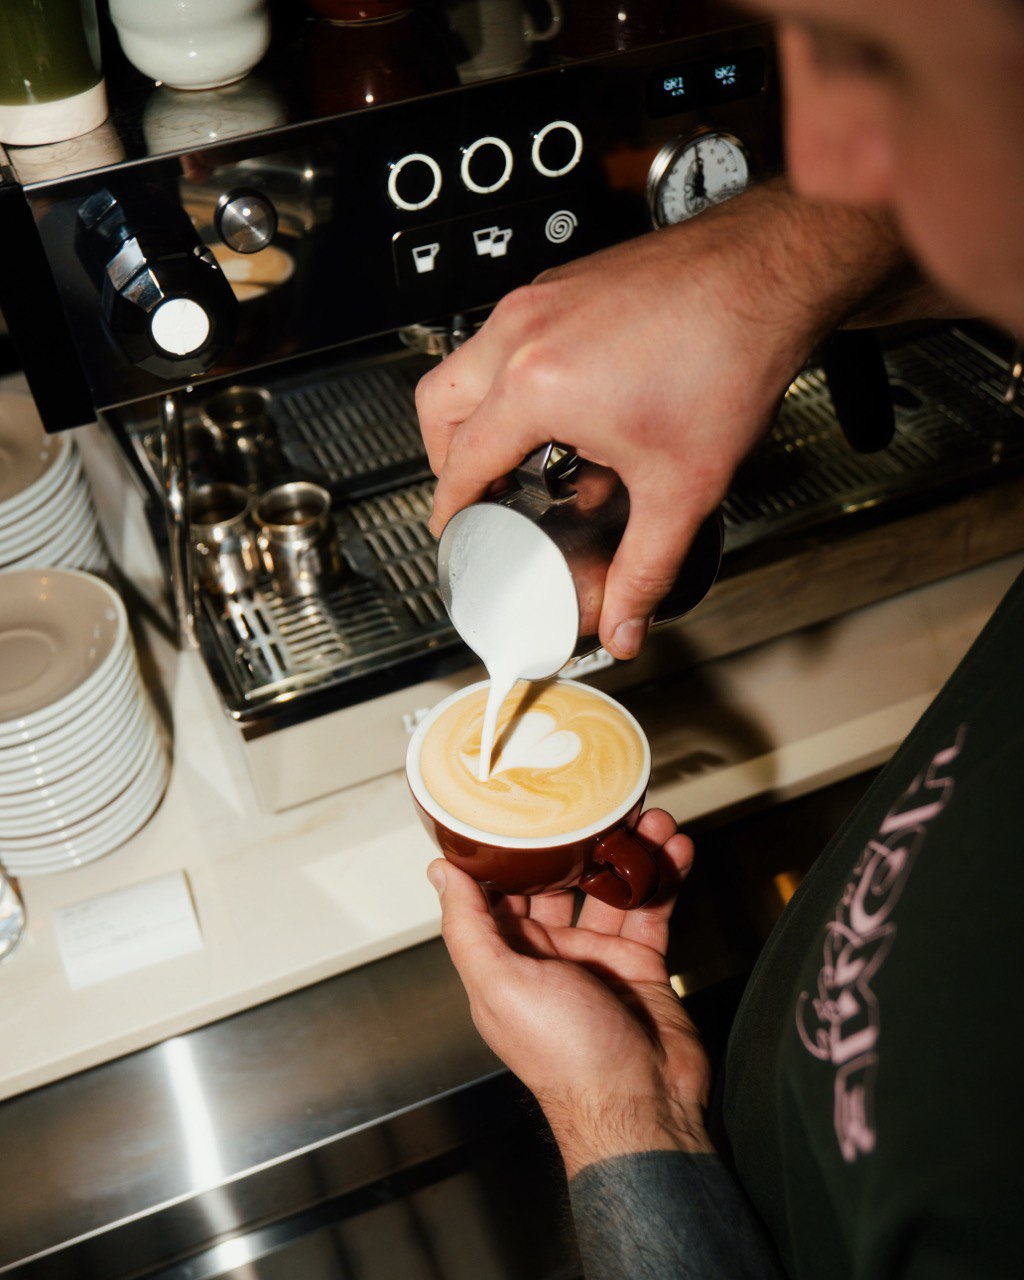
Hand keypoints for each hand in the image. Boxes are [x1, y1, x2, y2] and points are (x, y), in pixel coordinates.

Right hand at [416, 181, 906, 658]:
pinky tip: (566, 405)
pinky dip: (513, 374)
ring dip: (478, 411)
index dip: (451, 508)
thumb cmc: (730, 353)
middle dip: (444, 455)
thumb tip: (625, 620)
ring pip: (469, 360)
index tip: (452, 529)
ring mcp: (542, 299)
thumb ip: (644, 569)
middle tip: (472, 490)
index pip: (461, 462)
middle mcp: (525, 333)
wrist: (769, 274)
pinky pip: (510, 333)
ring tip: (517, 451)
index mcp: (535, 386)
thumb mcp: (681, 487)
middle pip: (440, 403)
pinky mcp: (567, 282)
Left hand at [427, 808, 713, 1175]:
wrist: (640, 1105)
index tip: (525, 806)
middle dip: (581, 841)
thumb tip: (440, 871)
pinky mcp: (641, 962)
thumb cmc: (564, 1056)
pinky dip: (664, 877)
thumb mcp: (501, 984)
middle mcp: (549, 953)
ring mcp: (597, 956)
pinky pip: (651, 908)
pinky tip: (676, 849)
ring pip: (611, 887)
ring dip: (630, 851)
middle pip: (561, 880)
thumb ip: (468, 925)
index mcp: (506, 958)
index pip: (501, 888)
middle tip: (599, 801)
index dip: (513, 848)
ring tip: (650, 817)